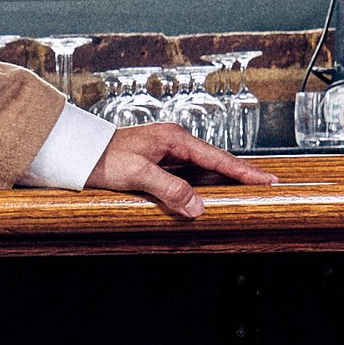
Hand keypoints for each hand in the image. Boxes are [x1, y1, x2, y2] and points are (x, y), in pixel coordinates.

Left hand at [86, 122, 277, 220]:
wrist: (75, 154)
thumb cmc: (101, 159)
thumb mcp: (137, 174)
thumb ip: (169, 189)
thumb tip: (198, 206)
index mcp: (174, 138)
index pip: (218, 158)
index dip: (244, 171)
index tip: (268, 179)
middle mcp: (172, 141)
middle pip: (215, 161)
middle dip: (240, 173)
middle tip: (265, 184)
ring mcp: (164, 151)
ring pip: (201, 168)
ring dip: (220, 179)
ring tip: (244, 189)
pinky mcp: (155, 162)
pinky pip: (186, 174)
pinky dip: (200, 183)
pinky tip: (206, 192)